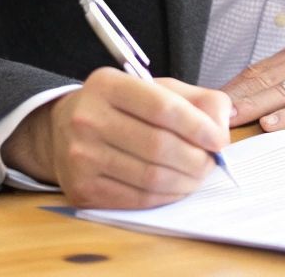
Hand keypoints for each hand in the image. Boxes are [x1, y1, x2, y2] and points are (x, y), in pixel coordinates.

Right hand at [2, 68, 231, 208]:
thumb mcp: (157, 89)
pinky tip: (176, 187)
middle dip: (197, 159)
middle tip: (213, 163)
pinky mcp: (81, 189)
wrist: (63, 131)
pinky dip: (166, 196)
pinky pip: (137, 199)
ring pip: (150, 177)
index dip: (199, 127)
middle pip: (159, 146)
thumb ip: (197, 101)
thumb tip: (221, 129)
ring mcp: (80, 157)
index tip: (220, 140)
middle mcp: (87, 119)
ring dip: (186, 181)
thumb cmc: (122, 107)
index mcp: (107, 85)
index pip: (162, 107)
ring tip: (198, 175)